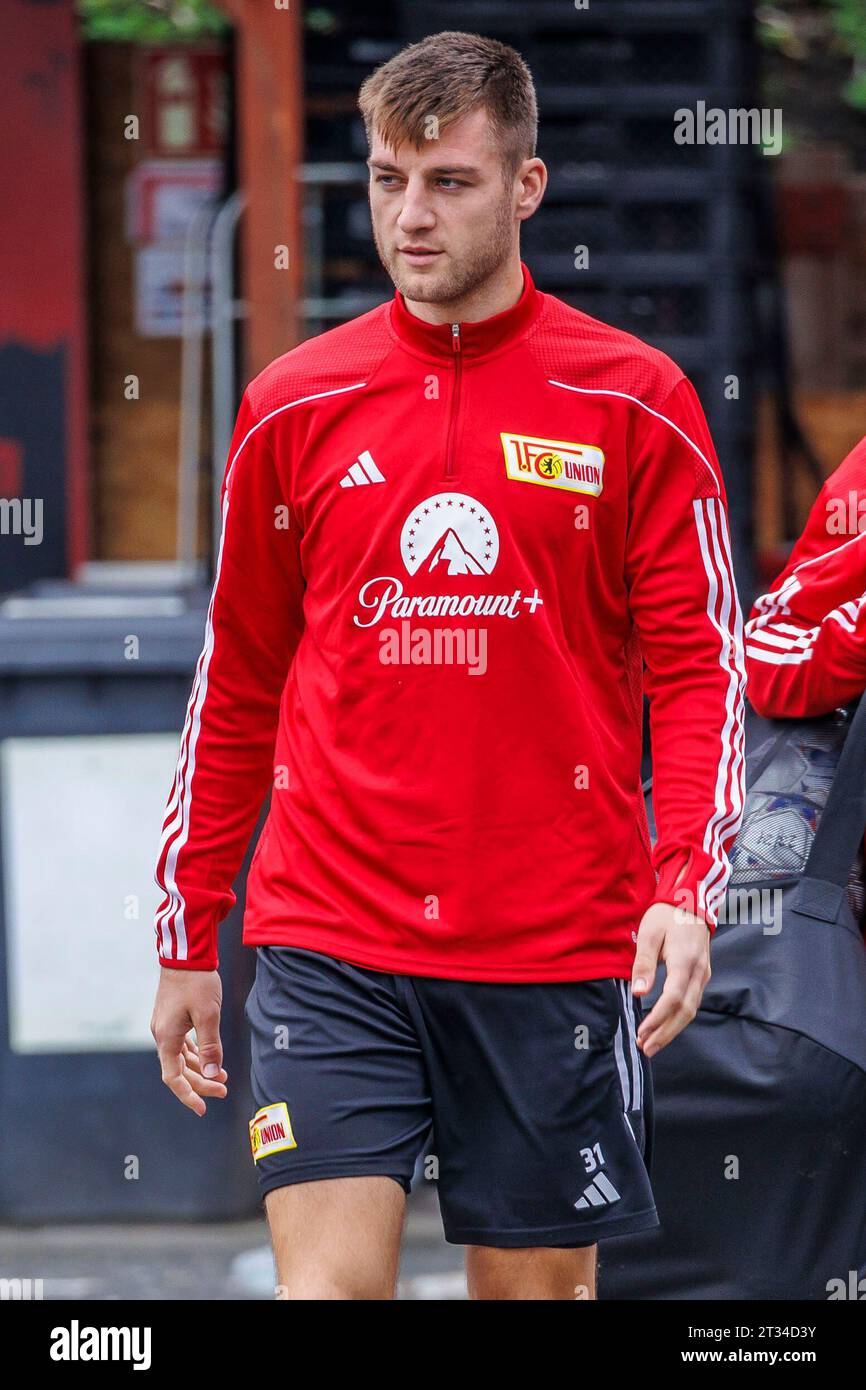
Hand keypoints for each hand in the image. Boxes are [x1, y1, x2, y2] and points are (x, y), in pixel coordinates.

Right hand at [150, 967, 228, 1114]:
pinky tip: (209, 1058)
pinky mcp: (171, 1018)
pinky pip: (182, 1044)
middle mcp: (162, 1035)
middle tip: (224, 1090)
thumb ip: (211, 1047)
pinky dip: (196, 1054)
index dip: (188, 1095)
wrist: (185, 954)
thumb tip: (212, 1075)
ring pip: (181, 1057)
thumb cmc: (197, 982)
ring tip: (222, 1076)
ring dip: (200, 1068)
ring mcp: (165, 1026)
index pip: (173, 1078)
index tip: (202, 1109)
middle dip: (201, 1082)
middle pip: (179, 1069)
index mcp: (166, 1037)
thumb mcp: (208, 1015)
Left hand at [631, 901, 710, 1057]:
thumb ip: (643, 964)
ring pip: (691, 1010)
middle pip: (685, 1011)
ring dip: (672, 1030)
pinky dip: (678, 1019)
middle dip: (665, 1033)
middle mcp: (699, 972)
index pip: (673, 998)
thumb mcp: (649, 934)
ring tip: (652, 1044)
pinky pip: (693, 1002)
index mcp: (685, 961)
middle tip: (646, 1048)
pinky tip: (665, 1027)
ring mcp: (703, 975)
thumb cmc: (666, 916)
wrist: (691, 901)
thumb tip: (638, 993)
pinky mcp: (702, 975)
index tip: (642, 1032)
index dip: (658, 1019)